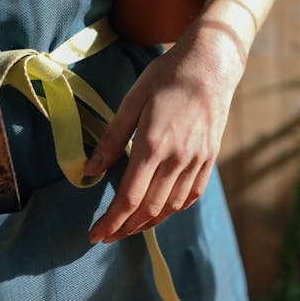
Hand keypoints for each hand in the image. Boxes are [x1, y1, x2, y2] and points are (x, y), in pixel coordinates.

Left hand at [85, 22, 242, 242]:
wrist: (210, 65)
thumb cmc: (166, 77)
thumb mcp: (132, 101)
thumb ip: (112, 139)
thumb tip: (89, 171)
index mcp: (153, 145)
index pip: (129, 198)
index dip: (110, 221)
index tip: (94, 235)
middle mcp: (177, 158)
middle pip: (149, 209)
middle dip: (125, 228)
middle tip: (107, 235)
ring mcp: (197, 160)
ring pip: (171, 207)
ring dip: (148, 223)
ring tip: (129, 227)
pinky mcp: (210, 158)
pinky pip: (191, 195)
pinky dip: (174, 209)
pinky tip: (161, 211)